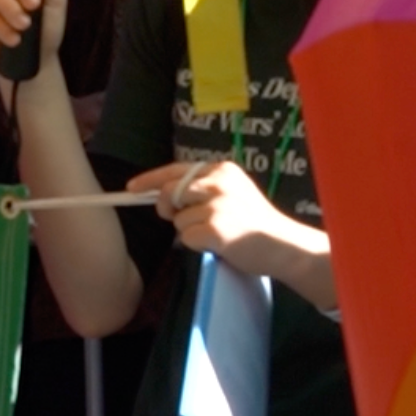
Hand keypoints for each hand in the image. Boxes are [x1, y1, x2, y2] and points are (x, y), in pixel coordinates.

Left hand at [129, 159, 322, 282]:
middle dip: (166, 208)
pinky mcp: (215, 229)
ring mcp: (217, 206)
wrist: (284, 245)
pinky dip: (194, 245)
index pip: (176, 170)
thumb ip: (202, 190)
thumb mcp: (232, 193)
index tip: (132, 188)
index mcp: (222, 170)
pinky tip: (217, 244)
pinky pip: (184, 238)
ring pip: (177, 219)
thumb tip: (162, 194)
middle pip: (170, 192)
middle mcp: (219, 183)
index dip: (151, 179)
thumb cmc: (255, 222)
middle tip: (177, 219)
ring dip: (188, 230)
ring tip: (216, 233)